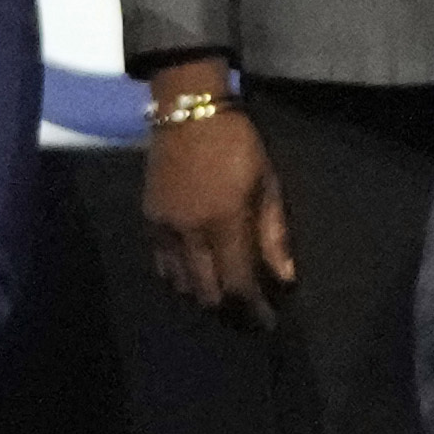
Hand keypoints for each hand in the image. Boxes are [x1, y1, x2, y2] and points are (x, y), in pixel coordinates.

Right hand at [139, 92, 289, 317]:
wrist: (187, 111)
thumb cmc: (237, 144)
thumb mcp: (267, 185)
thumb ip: (274, 235)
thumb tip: (284, 278)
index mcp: (223, 222)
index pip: (237, 284)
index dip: (253, 309)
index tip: (268, 322)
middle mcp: (189, 232)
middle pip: (205, 292)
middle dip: (228, 309)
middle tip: (247, 313)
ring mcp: (164, 228)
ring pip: (180, 283)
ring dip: (203, 294)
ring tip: (223, 294)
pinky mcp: (148, 220)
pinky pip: (162, 264)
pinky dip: (180, 276)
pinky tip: (196, 273)